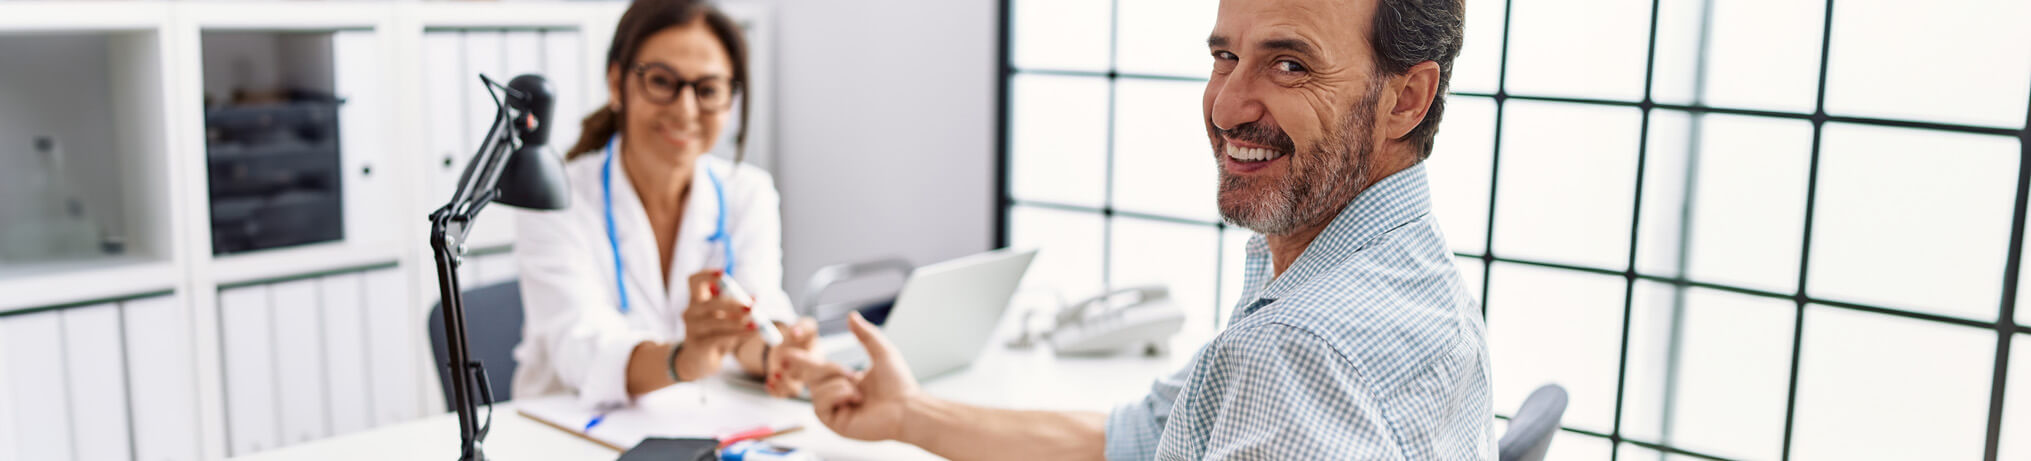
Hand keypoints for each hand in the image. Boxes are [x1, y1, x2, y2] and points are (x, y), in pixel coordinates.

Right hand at [675, 269, 754, 379]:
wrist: (700, 362)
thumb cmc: (715, 335)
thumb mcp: (727, 319)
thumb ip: (738, 308)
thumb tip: (756, 297)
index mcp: (696, 300)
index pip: (694, 281)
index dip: (707, 275)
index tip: (724, 274)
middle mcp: (690, 312)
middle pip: (710, 302)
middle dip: (732, 303)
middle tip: (752, 307)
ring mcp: (691, 329)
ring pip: (717, 321)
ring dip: (739, 322)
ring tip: (755, 323)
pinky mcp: (697, 344)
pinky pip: (720, 337)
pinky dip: (739, 334)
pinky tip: (751, 332)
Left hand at [763, 316, 819, 397]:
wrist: (788, 343)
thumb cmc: (801, 334)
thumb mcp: (805, 325)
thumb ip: (803, 327)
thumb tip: (795, 332)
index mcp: (817, 357)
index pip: (814, 363)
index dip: (801, 360)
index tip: (787, 352)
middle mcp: (809, 371)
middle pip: (804, 381)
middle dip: (793, 375)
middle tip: (781, 366)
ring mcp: (796, 380)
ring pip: (794, 390)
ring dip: (783, 385)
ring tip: (774, 375)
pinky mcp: (785, 385)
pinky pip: (782, 394)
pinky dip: (774, 391)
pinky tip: (769, 383)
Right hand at [805, 311, 920, 440]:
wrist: (907, 408)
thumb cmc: (900, 385)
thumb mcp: (882, 351)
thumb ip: (865, 333)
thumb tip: (851, 316)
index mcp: (847, 381)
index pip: (819, 370)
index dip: (803, 361)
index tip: (787, 354)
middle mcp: (839, 396)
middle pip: (813, 376)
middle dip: (829, 368)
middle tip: (852, 373)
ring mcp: (836, 411)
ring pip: (816, 390)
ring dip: (839, 384)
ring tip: (859, 391)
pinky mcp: (835, 424)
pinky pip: (820, 404)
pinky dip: (837, 395)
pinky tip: (855, 399)